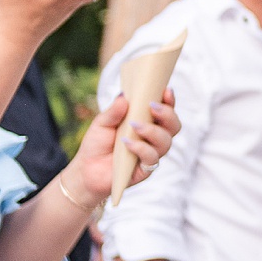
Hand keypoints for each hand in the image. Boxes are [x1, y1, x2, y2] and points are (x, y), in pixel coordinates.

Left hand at [64, 90, 178, 206]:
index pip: (165, 110)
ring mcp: (151, 153)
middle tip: (152, 107)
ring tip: (134, 125)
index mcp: (147, 121)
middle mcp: (153, 137)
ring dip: (152, 131)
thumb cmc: (97, 143)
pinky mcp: (145, 169)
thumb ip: (113, 111)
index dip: (169, 101)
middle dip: (167, 114)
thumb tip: (124, 97)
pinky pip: (152, 158)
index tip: (166, 91)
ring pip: (166, 142)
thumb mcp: (102, 123)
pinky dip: (141, 148)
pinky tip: (127, 143)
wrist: (87, 169)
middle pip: (174, 126)